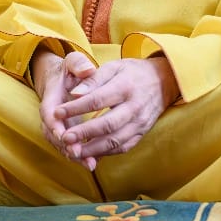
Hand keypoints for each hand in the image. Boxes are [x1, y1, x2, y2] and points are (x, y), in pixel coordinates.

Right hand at [34, 50, 96, 166]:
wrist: (63, 80)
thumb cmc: (70, 70)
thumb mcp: (72, 62)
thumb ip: (78, 64)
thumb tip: (87, 70)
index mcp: (51, 98)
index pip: (49, 114)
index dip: (55, 125)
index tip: (64, 134)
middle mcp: (51, 116)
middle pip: (54, 135)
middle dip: (65, 145)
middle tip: (78, 153)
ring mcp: (58, 128)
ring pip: (62, 145)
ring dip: (75, 155)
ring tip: (90, 163)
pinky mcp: (66, 134)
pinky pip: (70, 147)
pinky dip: (81, 155)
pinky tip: (94, 163)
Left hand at [53, 57, 179, 170]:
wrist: (164, 80)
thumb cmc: (133, 72)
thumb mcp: (114, 66)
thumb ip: (93, 79)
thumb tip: (74, 93)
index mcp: (126, 86)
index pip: (97, 100)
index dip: (75, 108)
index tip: (57, 113)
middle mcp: (135, 107)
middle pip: (107, 124)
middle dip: (84, 133)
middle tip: (64, 138)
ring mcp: (141, 122)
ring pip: (116, 141)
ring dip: (93, 149)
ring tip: (73, 152)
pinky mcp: (142, 133)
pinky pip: (124, 147)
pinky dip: (106, 153)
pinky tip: (90, 154)